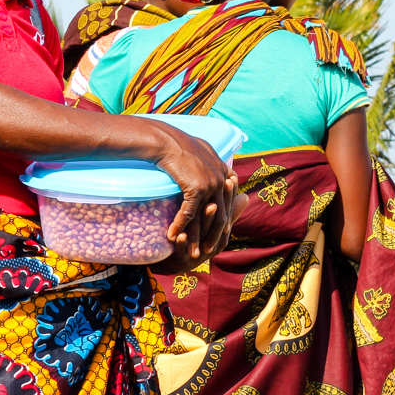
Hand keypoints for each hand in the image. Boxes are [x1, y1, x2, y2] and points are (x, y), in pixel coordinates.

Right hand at [152, 128, 239, 260]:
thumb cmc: (178, 143)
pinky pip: (188, 213)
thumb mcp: (201, 151)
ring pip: (205, 218)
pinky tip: (173, 237)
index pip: (228, 202)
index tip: (220, 235)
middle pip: (220, 215)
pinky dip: (181, 227)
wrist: (166, 140)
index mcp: (224, 171)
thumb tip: (211, 166)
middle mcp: (221, 179)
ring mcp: (211, 184)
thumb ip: (210, 162)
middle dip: (214, 236)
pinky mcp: (197, 188)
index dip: (224, 220)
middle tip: (208, 251)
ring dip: (198, 238)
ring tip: (193, 254)